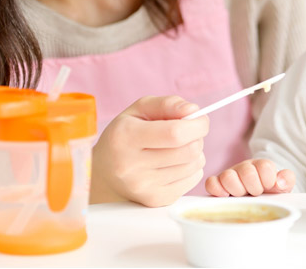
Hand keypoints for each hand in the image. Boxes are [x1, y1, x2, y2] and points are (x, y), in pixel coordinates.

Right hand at [90, 95, 208, 206]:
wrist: (105, 172)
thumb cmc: (127, 133)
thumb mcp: (140, 109)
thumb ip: (168, 104)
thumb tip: (194, 111)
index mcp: (125, 136)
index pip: (175, 133)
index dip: (196, 125)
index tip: (200, 120)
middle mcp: (131, 165)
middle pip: (189, 150)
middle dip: (198, 137)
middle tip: (189, 133)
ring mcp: (143, 186)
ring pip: (194, 165)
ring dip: (195, 152)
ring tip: (179, 148)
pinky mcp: (154, 200)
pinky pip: (193, 180)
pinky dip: (192, 168)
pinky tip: (176, 163)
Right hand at [205, 159, 294, 196]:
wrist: (258, 196)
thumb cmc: (269, 191)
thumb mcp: (282, 186)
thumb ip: (287, 179)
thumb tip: (280, 181)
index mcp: (261, 166)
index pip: (265, 167)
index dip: (268, 180)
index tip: (269, 188)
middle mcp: (244, 168)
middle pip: (246, 172)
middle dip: (254, 187)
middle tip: (256, 194)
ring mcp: (230, 175)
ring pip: (227, 176)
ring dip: (237, 189)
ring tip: (242, 196)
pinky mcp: (217, 184)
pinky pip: (211, 183)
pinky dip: (217, 190)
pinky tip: (226, 197)